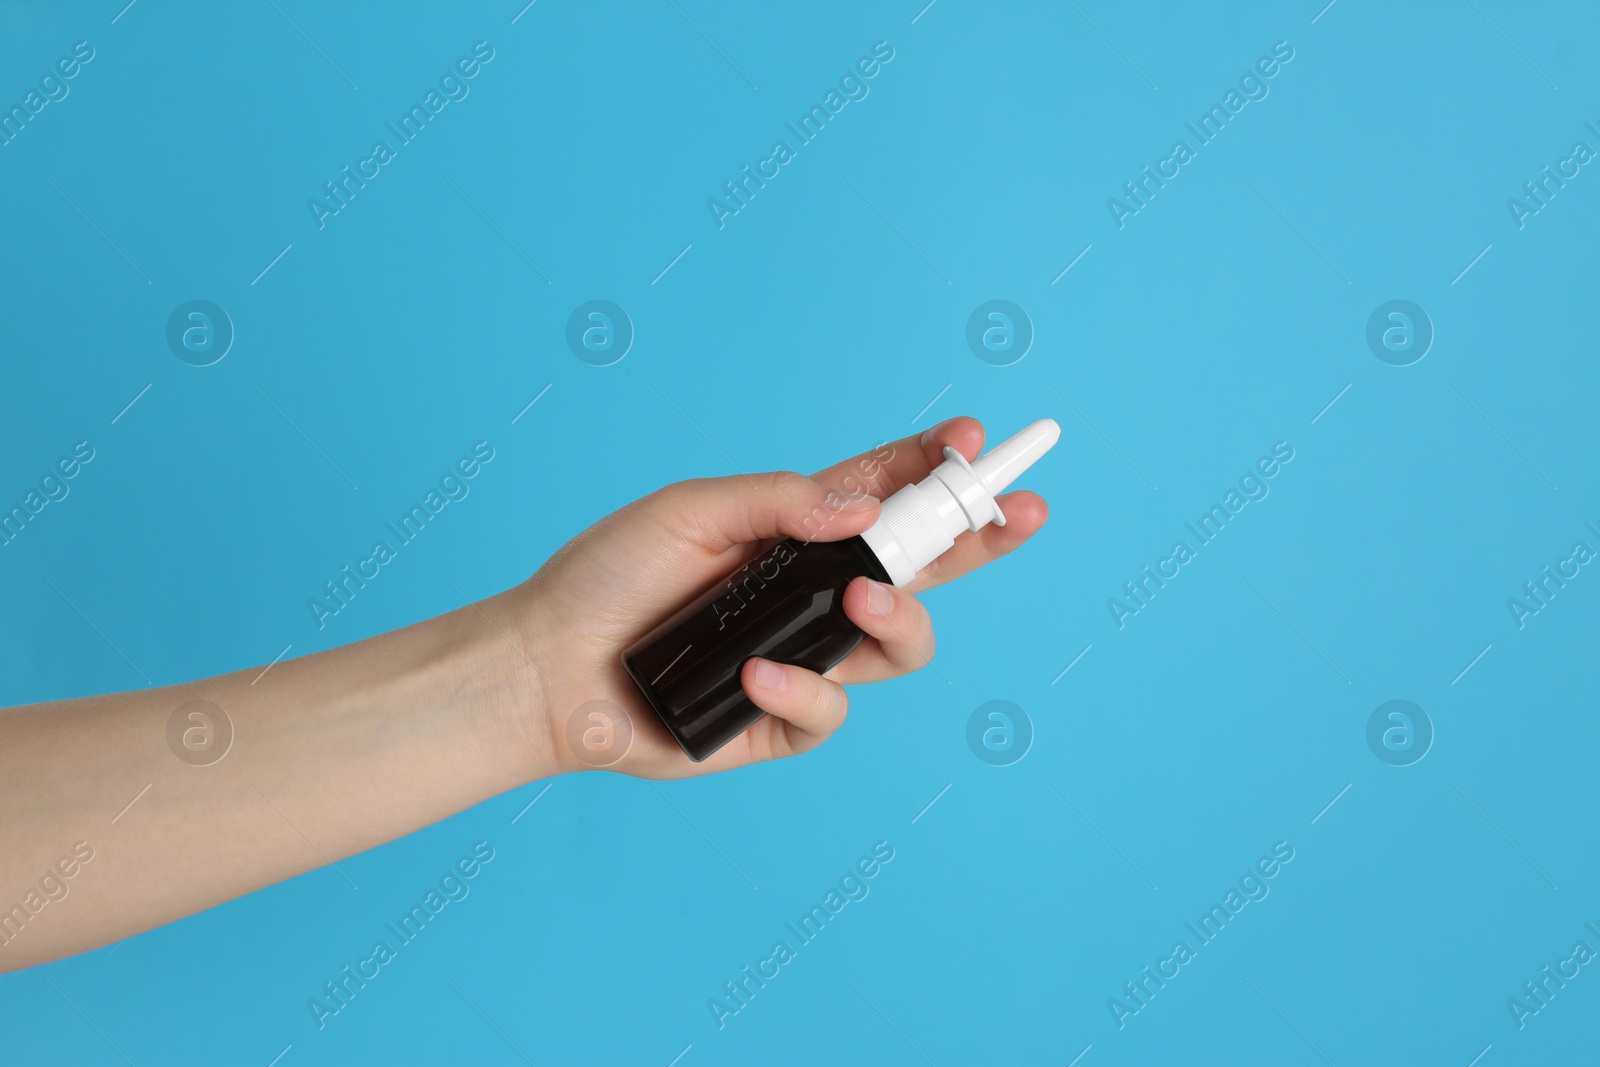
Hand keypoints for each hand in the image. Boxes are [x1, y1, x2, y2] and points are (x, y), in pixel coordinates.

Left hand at [510, 416, 1048, 778]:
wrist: (550, 668)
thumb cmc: (610, 578)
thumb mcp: (693, 510)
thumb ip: (783, 502)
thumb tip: (868, 512)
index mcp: (796, 530)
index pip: (887, 492)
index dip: (937, 468)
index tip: (976, 445)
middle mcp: (813, 593)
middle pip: (923, 566)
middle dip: (981, 538)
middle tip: (1022, 514)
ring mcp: (807, 657)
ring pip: (903, 643)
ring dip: (900, 617)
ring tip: (859, 602)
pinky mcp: (785, 718)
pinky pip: (833, 709)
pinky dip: (801, 688)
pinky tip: (753, 673)